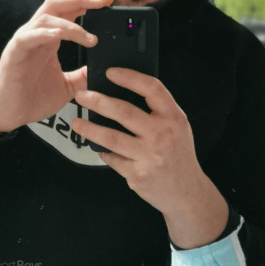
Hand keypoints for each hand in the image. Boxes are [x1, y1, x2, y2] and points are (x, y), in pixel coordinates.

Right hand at [0, 0, 113, 132]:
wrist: (9, 115)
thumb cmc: (33, 98)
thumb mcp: (68, 87)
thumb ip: (83, 76)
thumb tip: (104, 71)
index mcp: (50, 39)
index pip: (69, 10)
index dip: (88, 3)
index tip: (109, 2)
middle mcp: (38, 35)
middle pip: (58, 3)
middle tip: (104, 1)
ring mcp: (25, 41)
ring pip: (47, 17)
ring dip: (71, 25)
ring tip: (89, 38)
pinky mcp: (14, 53)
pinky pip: (28, 36)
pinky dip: (44, 33)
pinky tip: (59, 35)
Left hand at [73, 67, 227, 244]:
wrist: (187, 192)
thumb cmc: (178, 156)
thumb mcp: (178, 128)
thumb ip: (157, 112)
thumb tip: (121, 94)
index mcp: (173, 118)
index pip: (151, 89)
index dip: (129, 77)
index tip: (110, 72)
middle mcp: (162, 135)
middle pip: (125, 112)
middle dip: (99, 102)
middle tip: (82, 96)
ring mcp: (149, 156)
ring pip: (112, 138)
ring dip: (90, 129)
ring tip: (77, 123)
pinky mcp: (137, 175)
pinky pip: (113, 159)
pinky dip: (104, 152)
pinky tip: (98, 148)